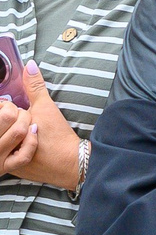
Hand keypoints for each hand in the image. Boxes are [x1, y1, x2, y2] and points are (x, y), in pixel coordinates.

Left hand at [0, 66, 79, 189]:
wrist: (70, 163)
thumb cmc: (57, 136)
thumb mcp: (46, 108)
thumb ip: (34, 87)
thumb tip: (30, 66)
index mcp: (9, 129)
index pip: (2, 111)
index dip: (13, 110)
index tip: (25, 114)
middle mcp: (4, 146)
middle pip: (2, 126)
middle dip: (12, 123)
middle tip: (30, 126)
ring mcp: (5, 159)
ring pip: (4, 140)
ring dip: (12, 136)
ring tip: (29, 136)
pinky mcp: (11, 169)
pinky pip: (7, 155)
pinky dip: (14, 149)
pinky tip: (26, 147)